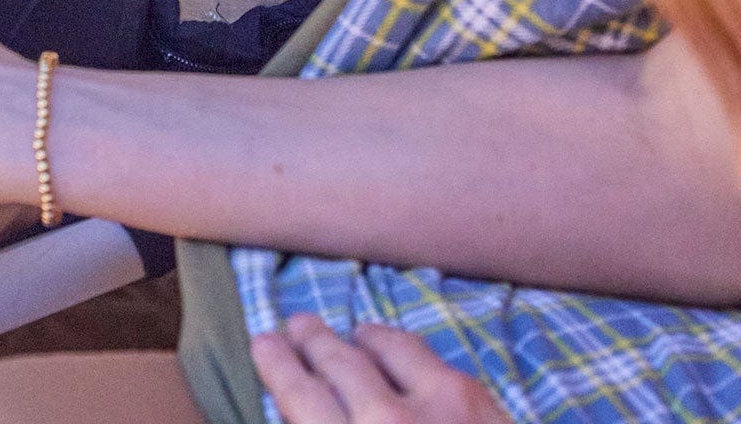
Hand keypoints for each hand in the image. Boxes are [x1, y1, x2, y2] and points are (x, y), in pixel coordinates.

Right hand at [252, 317, 510, 423]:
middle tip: (294, 326)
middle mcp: (385, 421)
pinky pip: (424, 354)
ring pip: (379, 346)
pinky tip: (390, 347)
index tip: (263, 343)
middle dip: (309, 340)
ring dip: (351, 337)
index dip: (277, 363)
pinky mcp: (478, 398)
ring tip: (338, 333)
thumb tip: (302, 415)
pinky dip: (396, 345)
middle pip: (336, 361)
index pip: (299, 394)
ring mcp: (437, 404)